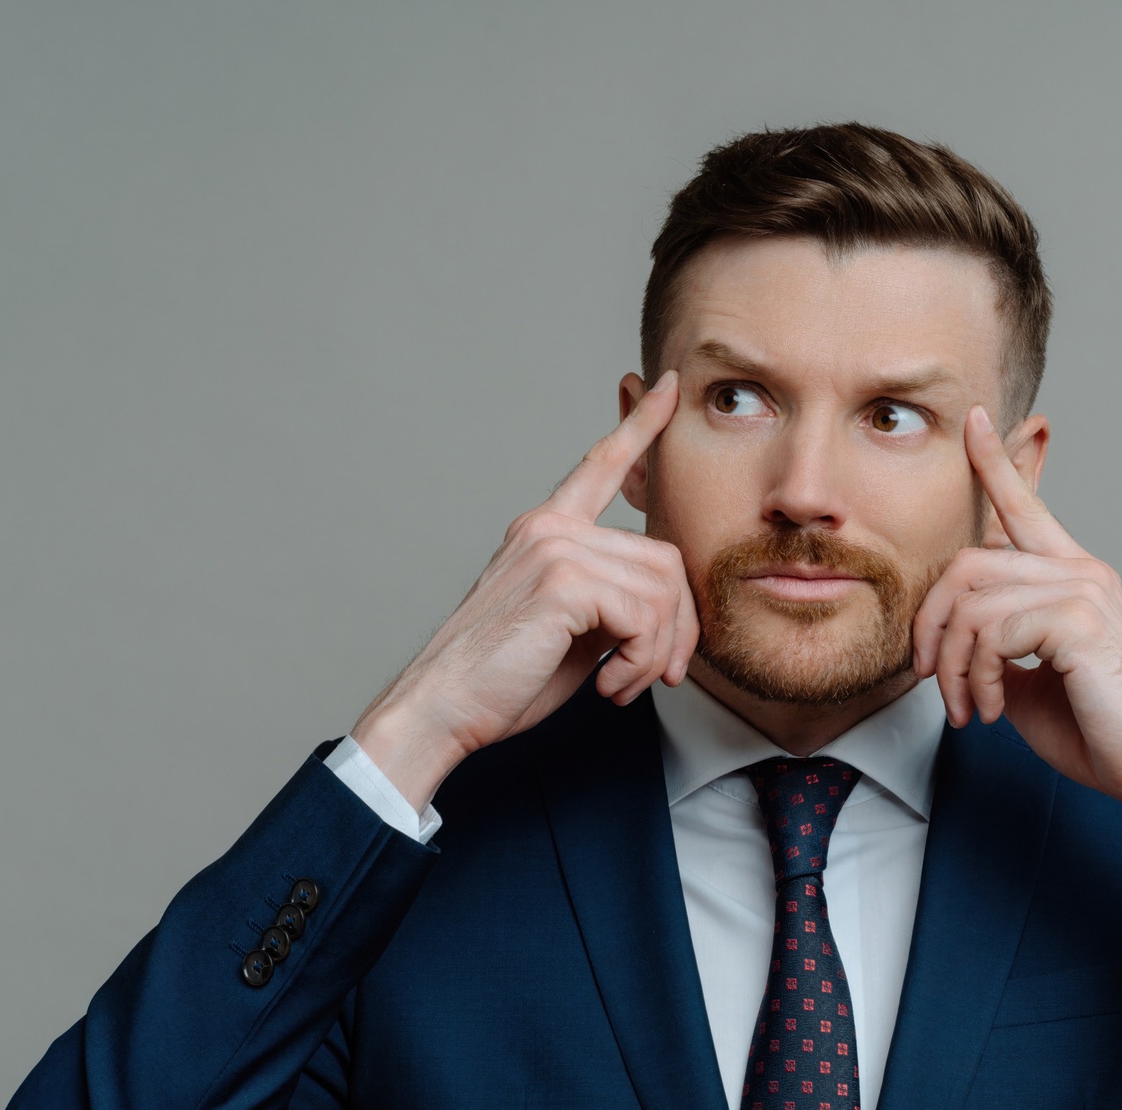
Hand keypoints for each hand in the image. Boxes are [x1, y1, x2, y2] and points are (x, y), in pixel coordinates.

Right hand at [351, 372, 697, 809]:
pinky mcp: (562, 582)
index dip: (639, 427)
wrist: (442, 709)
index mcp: (546, 531)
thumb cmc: (501, 679)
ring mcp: (554, 548)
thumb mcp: (567, 628)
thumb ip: (609, 599)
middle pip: (665, 557)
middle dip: (679, 626)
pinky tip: (610, 686)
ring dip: (658, 651)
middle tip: (662, 674)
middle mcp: (550, 528)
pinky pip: (644, 615)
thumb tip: (665, 607)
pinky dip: (640, 661)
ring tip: (626, 684)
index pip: (600, 466)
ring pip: (662, 588)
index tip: (667, 387)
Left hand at [911, 406, 1121, 865]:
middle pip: (967, 563)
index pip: (1026, 508)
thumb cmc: (1102, 735)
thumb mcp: (1031, 684)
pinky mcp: (1079, 620)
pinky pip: (991, 631)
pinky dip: (978, 677)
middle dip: (931, 625)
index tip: (975, 420)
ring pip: (971, 601)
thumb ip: (998, 649)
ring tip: (969, 708)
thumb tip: (956, 645)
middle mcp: (1081, 572)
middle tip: (931, 680)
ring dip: (953, 665)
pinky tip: (994, 709)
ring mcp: (1084, 591)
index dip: (996, 463)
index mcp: (1074, 578)